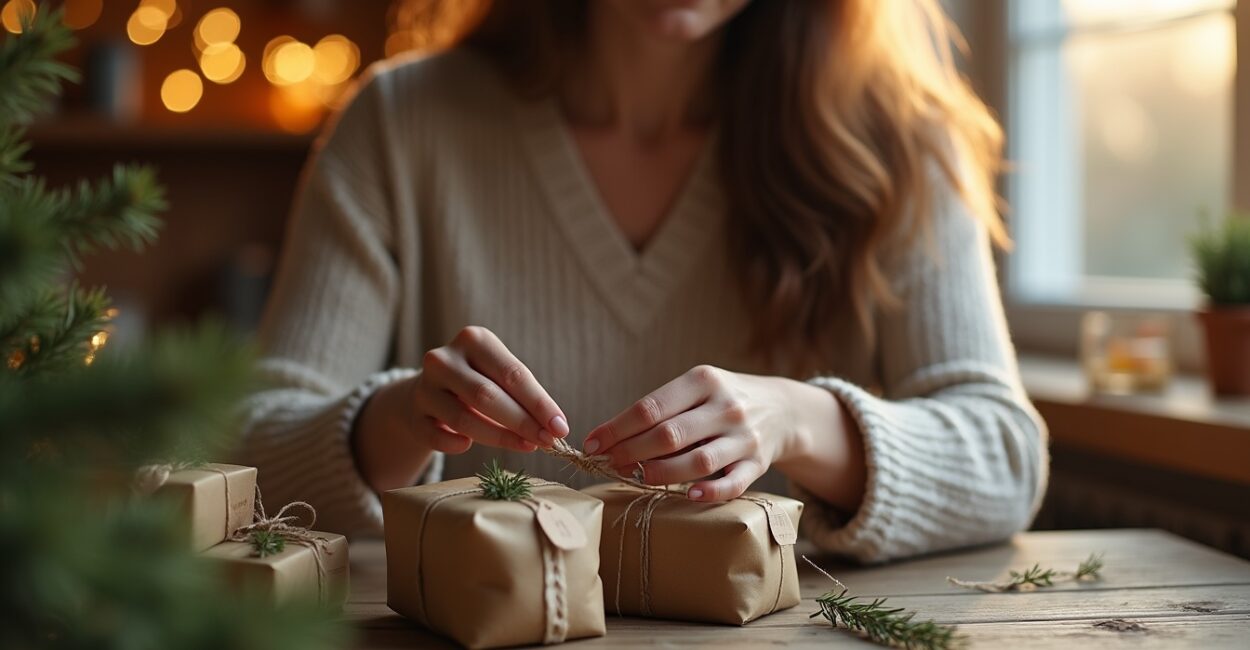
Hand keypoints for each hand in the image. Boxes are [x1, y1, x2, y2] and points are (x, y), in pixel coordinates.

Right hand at [354, 326, 567, 491]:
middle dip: (522, 422)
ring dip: (499, 437)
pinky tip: (468, 445)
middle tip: (548, 442)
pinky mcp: (413, 413)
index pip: (513, 374)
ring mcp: (424, 386)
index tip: (561, 427)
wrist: (429, 392)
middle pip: (487, 395)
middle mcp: (444, 358)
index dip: (539, 404)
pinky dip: (456, 444)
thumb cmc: (478, 382)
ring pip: (463, 418)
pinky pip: (437, 436)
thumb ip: (524, 397)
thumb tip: (555, 427)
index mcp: (474, 339)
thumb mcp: (499, 376)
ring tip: (526, 446)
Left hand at [582, 365, 808, 501]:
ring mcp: (744, 437)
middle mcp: (726, 406)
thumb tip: (608, 440)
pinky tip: (688, 496)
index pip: (650, 407)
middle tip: (610, 463)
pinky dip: (709, 492)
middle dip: (632, 452)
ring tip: (639, 477)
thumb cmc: (720, 400)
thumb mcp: (695, 389)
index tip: (593, 443)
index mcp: (703, 380)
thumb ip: (659, 410)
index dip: (616, 429)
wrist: (782, 408)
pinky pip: (732, 483)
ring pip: (698, 461)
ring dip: (662, 473)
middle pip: (669, 435)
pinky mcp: (757, 464)